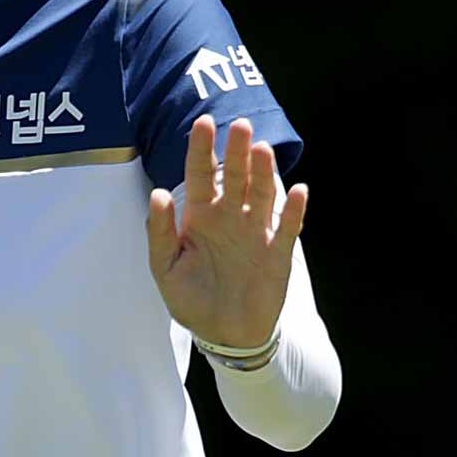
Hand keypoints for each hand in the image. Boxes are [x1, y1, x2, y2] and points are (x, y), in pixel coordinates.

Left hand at [145, 115, 307, 349]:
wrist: (223, 334)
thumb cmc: (191, 298)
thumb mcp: (165, 268)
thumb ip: (159, 232)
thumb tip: (158, 194)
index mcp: (200, 215)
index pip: (200, 174)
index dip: (201, 148)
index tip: (203, 122)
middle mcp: (229, 216)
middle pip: (234, 176)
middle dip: (237, 151)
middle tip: (240, 125)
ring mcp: (255, 232)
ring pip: (261, 194)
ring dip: (263, 173)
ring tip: (263, 150)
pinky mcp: (277, 252)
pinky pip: (287, 227)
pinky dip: (293, 210)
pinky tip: (297, 191)